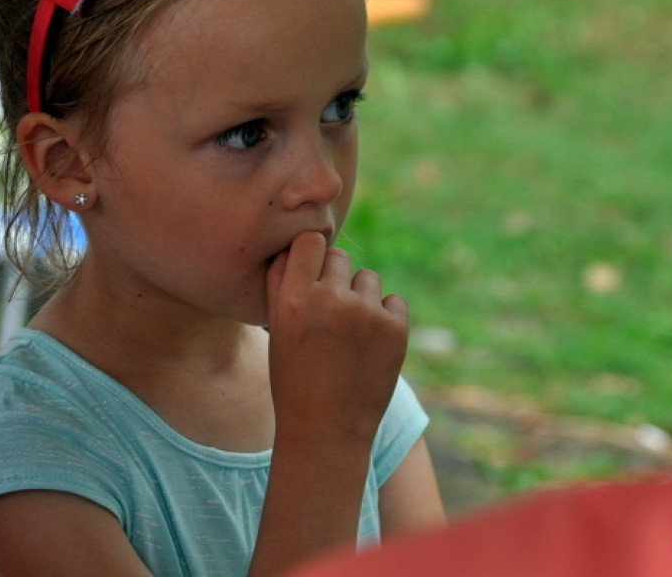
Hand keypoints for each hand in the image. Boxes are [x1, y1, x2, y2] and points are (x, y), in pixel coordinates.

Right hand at [265, 231, 408, 448]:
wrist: (326, 430)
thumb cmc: (293, 377)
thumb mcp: (276, 328)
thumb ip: (280, 282)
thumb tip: (294, 243)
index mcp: (293, 298)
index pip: (309, 241)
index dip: (310, 254)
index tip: (309, 271)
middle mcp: (329, 299)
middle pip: (339, 256)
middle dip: (334, 277)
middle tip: (328, 312)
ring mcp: (366, 313)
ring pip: (367, 277)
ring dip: (359, 296)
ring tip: (348, 334)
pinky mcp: (395, 328)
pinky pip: (393, 300)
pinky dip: (385, 316)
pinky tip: (368, 344)